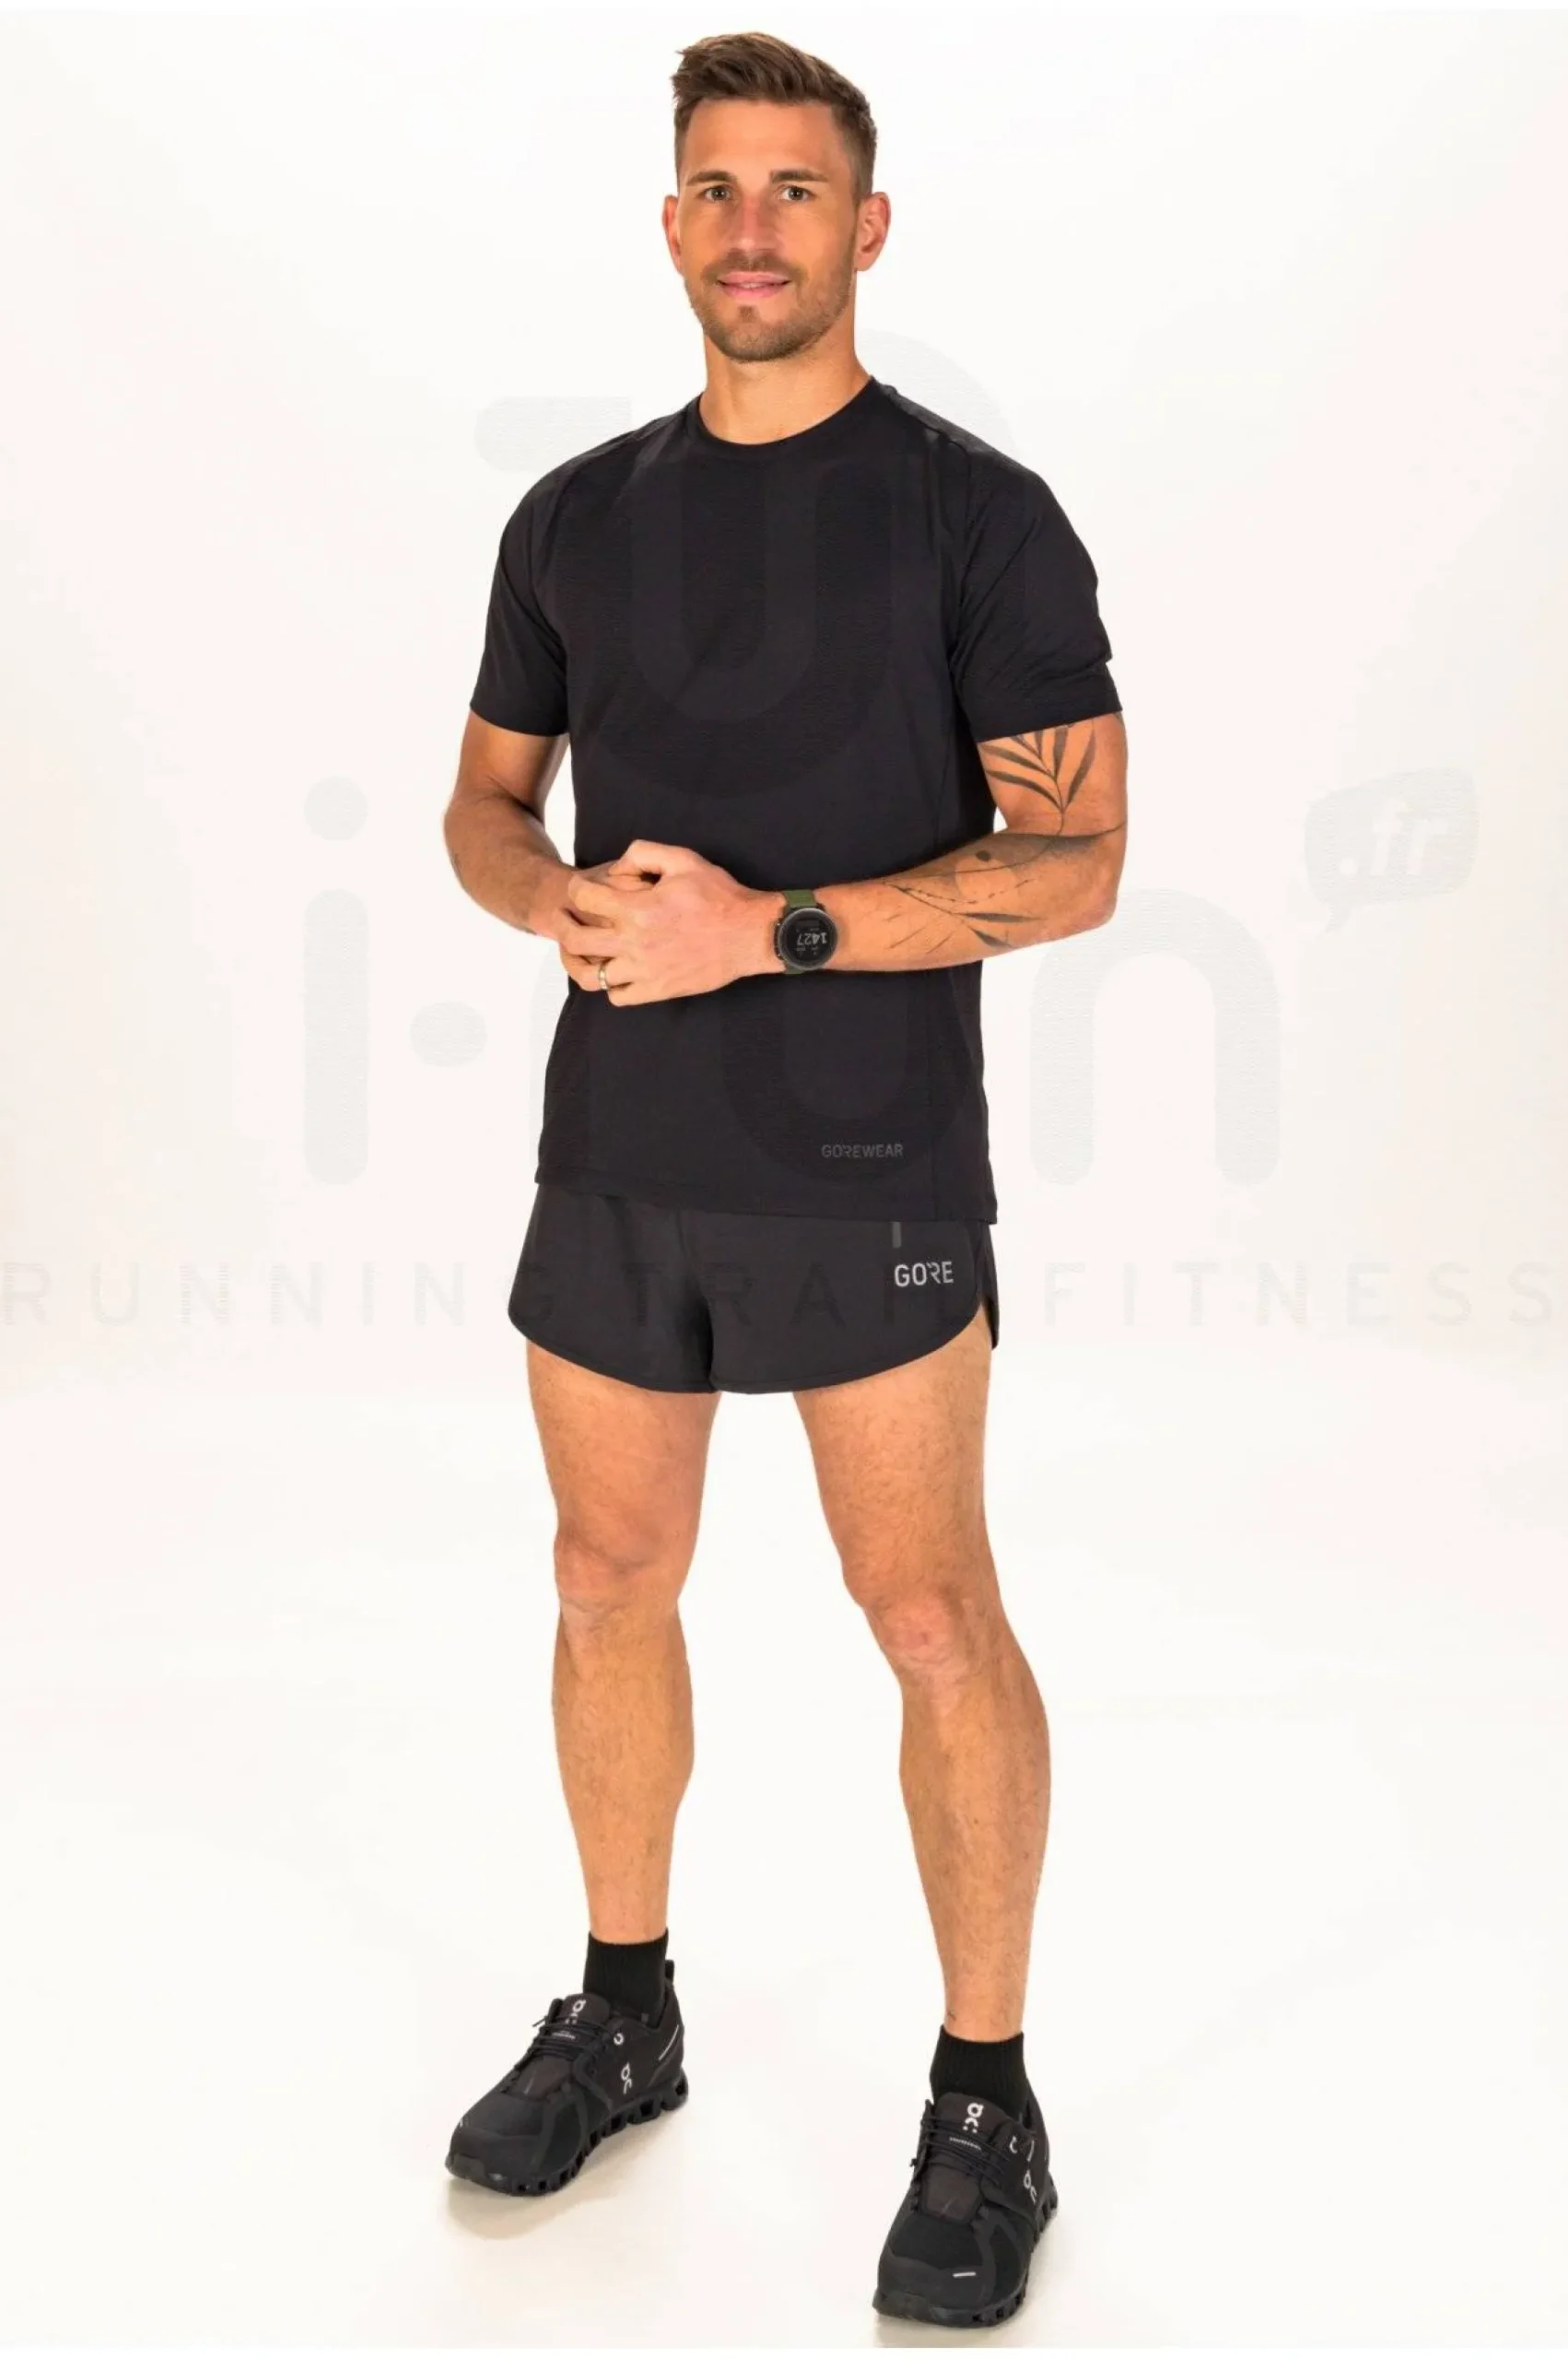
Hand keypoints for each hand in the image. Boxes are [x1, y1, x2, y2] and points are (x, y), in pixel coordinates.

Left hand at [557, 840, 774, 1004]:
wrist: (750, 934)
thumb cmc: (719, 896)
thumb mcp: (683, 859)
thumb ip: (643, 853)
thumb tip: (617, 865)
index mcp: (637, 908)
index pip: (583, 897)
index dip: (576, 889)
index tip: (580, 889)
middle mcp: (634, 942)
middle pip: (576, 938)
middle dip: (563, 924)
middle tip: (564, 918)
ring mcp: (644, 970)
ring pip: (592, 975)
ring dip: (581, 961)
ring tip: (581, 952)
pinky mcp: (658, 990)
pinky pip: (618, 996)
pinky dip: (611, 986)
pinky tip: (617, 971)